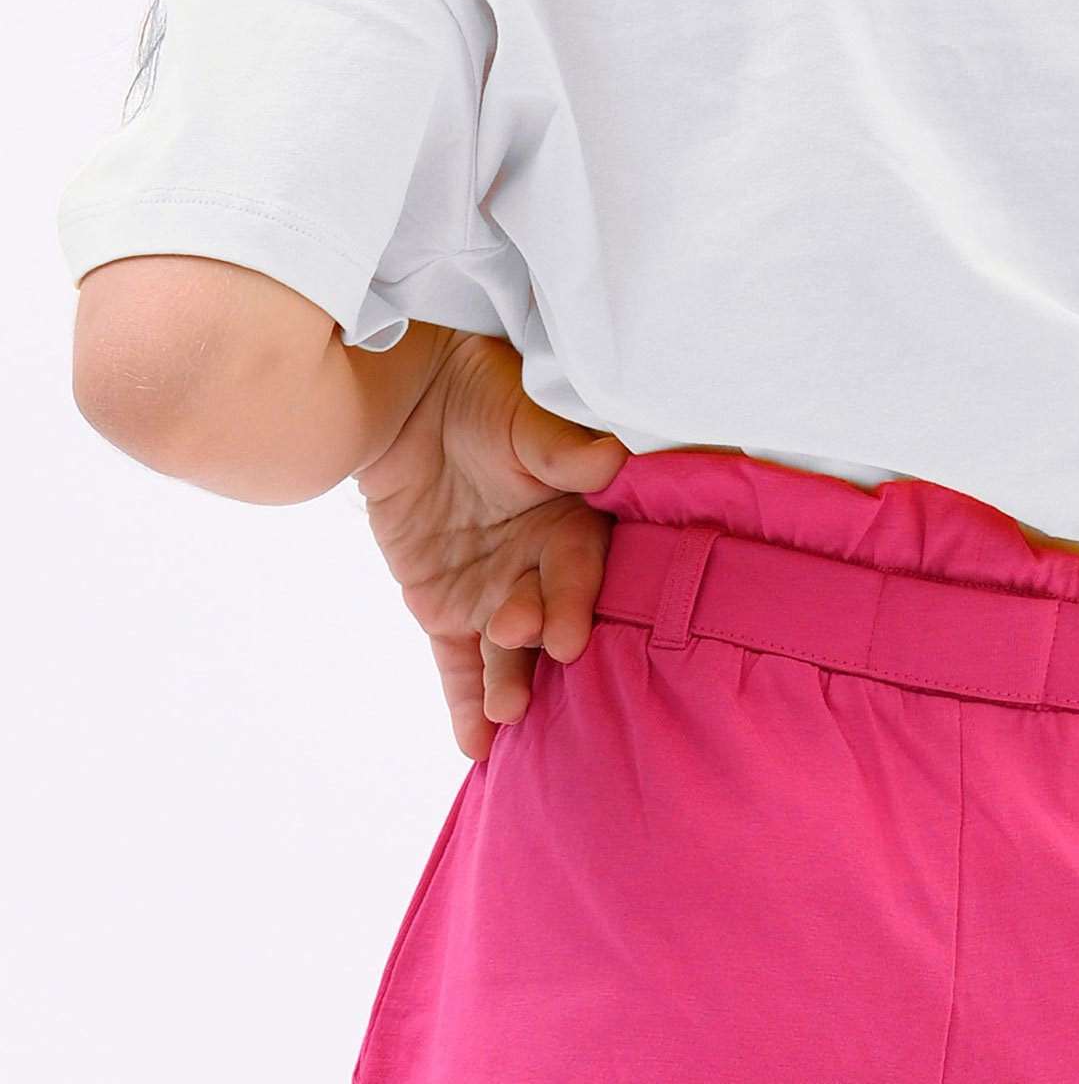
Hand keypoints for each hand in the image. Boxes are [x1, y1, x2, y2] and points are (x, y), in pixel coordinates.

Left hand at [354, 330, 627, 760]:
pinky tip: (475, 748)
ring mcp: (496, 592)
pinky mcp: (448, 612)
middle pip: (549, 617)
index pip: (582, 567)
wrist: (404, 402)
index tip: (567, 635)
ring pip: (509, 651)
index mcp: (575, 519)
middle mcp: (543, 565)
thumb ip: (559, 449)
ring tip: (503, 712)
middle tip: (520, 660)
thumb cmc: (480, 396)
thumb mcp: (523, 418)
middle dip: (538, 645)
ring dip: (509, 683)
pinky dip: (465, 705)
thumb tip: (608, 460)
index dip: (575, 600)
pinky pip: (458, 665)